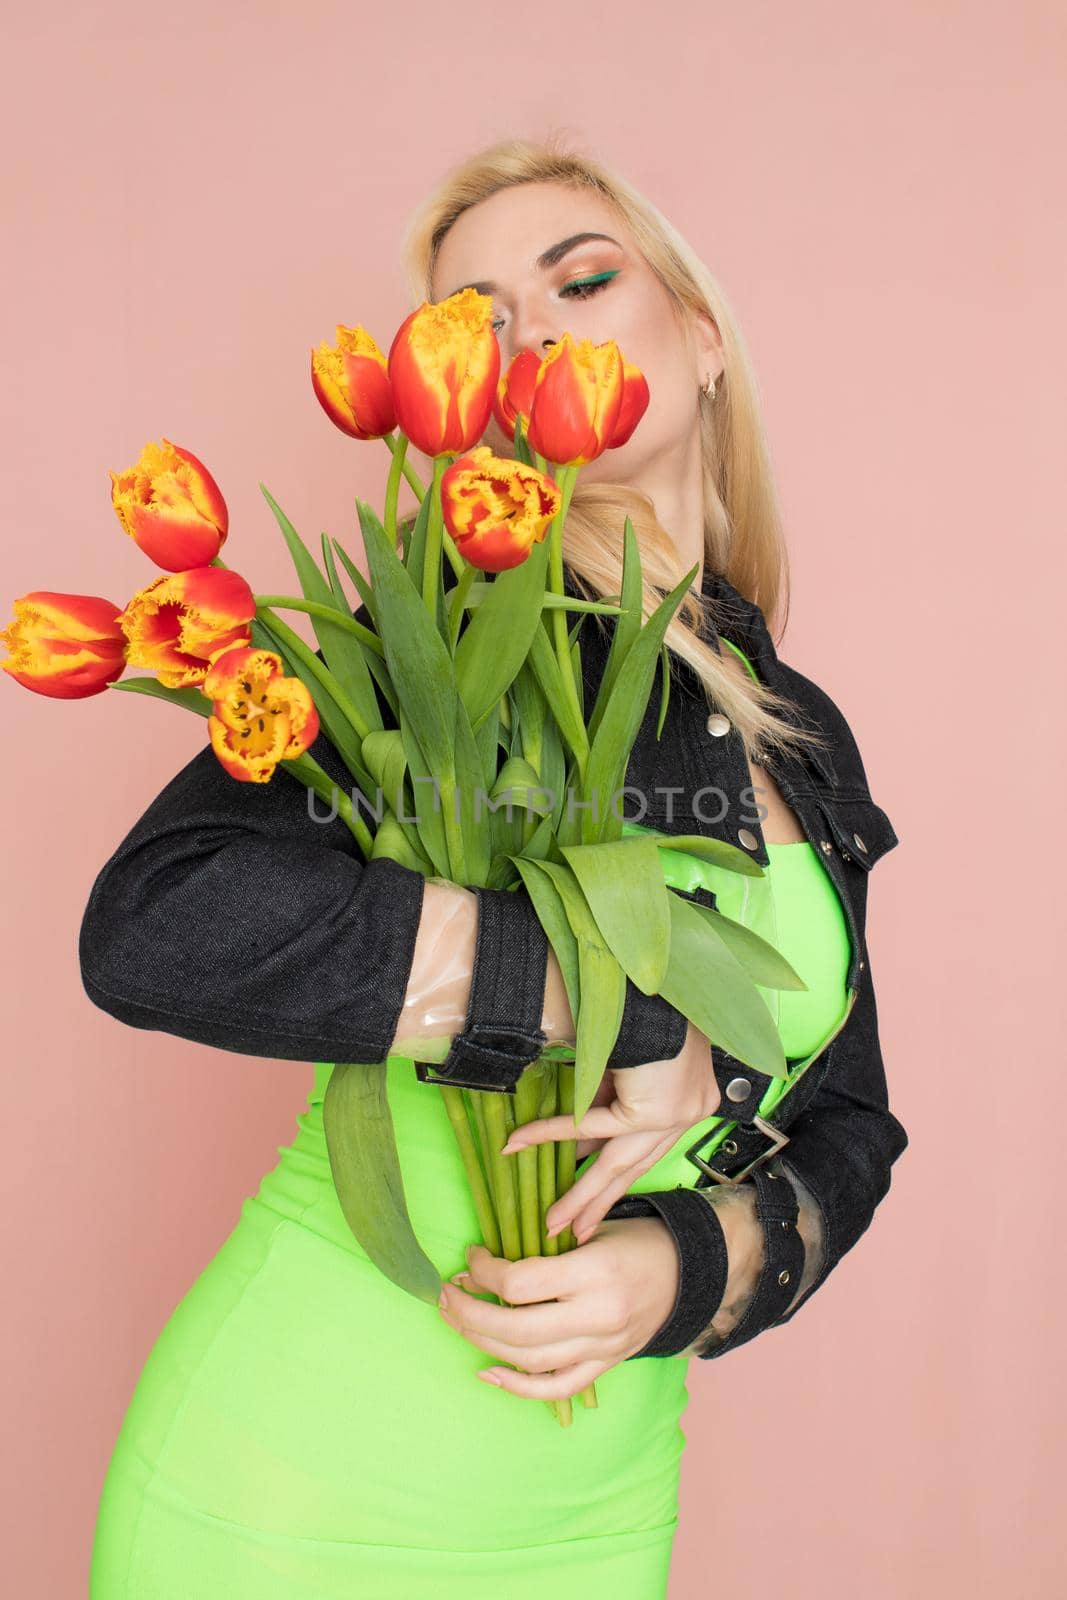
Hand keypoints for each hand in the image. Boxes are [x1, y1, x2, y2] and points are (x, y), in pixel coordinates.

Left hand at [437, 1217, 679, 1399]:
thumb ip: (545, 1247)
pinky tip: (487, 1371)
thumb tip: (483, 1265)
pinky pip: (555, 1388)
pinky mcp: (604, 1367)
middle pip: (517, 1328)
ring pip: (529, 1361)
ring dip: (483, 1344)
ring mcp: (602, 1348)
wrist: (689, 1274)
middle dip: (470, 1314)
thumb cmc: (636, 1241)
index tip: (471, 1258)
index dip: (484, 1271)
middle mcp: (598, 1316)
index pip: (521, 1282)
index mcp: (594, 1272)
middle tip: (446, 1295)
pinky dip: (517, 1387)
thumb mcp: (594, 1228)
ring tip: (456, 1321)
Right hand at [501, 1022, 720, 1242]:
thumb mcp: (625, 1060)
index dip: (615, 1176)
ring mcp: (675, 1115)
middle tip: (573, 1229)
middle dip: (598, 1199)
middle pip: (635, 1166)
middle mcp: (688, 1113)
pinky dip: (553, 1131)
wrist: (654, 990)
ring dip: (581, 1193)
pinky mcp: (654, 1111)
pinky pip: (592, 1125)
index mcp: (689, 1100)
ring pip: (618, 1162)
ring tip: (555, 1220)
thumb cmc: (643, 1010)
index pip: (646, 1148)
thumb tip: (578, 1126)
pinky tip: (520, 1142)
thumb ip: (609, 1092)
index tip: (591, 1200)